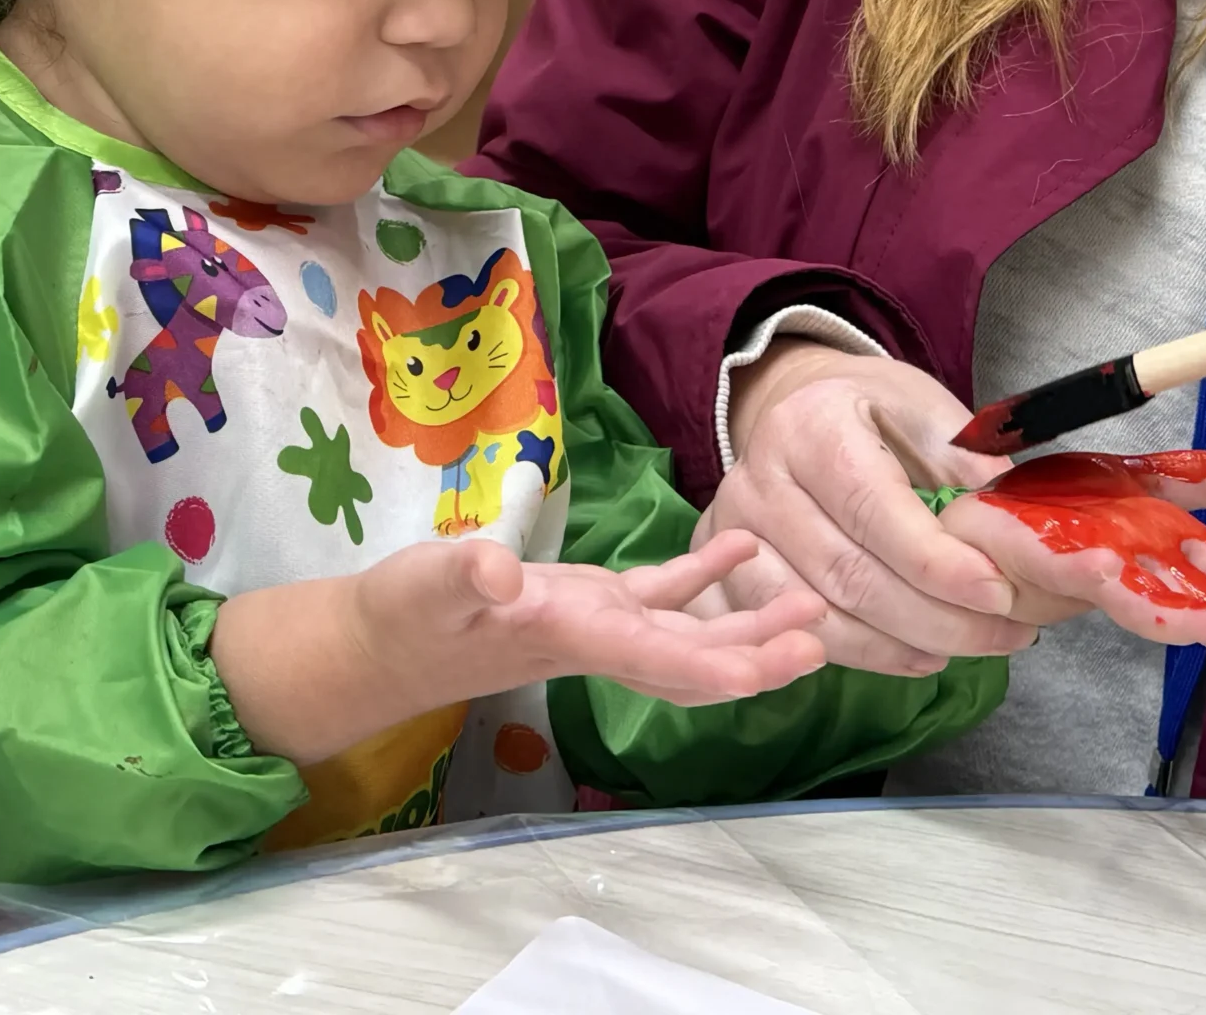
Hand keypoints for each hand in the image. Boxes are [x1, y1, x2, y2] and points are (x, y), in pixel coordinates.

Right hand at [214, 530, 826, 764]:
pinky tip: (743, 541)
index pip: (664, 660)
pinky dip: (703, 572)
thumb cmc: (399, 615)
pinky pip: (660, 592)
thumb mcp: (424, 587)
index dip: (728, 665)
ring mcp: (597, 623)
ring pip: (690, 629)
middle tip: (829, 629)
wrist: (376, 641)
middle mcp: (599, 639)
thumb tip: (500, 574)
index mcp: (572, 636)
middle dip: (763, 650)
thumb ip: (463, 577)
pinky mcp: (587, 601)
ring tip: (811, 595)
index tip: (787, 660)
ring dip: (750, 618)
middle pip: (697, 656)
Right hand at [699, 340, 1035, 674]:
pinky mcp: (727, 578)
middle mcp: (759, 481)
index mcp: (811, 427)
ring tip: (970, 648)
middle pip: (849, 574)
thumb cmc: (870, 413)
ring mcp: (732, 535)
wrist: (798, 411)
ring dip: (904, 646)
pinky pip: (795, 636)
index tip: (999, 592)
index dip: (938, 562)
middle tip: (1008, 633)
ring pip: (821, 617)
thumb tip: (1015, 529)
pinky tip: (916, 655)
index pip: (873, 508)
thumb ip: (966, 463)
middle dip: (938, 617)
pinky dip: (863, 656)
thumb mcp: (924, 410)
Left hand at [939, 451, 1205, 678]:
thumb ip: (1190, 484)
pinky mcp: (1040, 554)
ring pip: (1148, 602)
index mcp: (1161, 553)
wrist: (973, 510)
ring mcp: (1090, 568)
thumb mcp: (1134, 482)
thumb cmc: (1049, 506)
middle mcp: (1135, 571)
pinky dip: (1095, 574)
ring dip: (1193, 616)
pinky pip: (1070, 566)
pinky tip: (1116, 573)